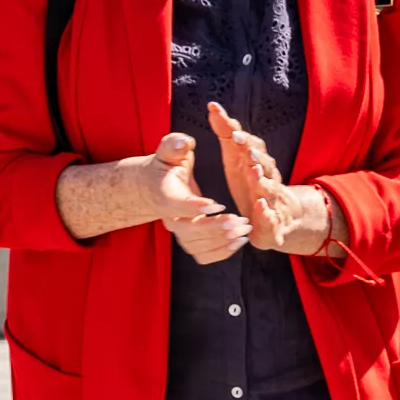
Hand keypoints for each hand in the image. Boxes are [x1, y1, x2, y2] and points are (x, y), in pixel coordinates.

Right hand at [142, 133, 249, 264]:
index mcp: (165, 196)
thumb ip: (175, 144)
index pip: (178, 205)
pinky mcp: (188, 242)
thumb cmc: (167, 167)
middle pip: (189, 231)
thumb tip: (183, 143)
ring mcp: (178, 234)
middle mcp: (169, 219)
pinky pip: (203, 256)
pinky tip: (239, 241)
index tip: (217, 204)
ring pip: (197, 246)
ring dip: (222, 241)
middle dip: (216, 228)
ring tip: (244, 229)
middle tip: (239, 220)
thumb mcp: (169, 151)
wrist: (155, 189)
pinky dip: (222, 252)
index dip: (196, 206)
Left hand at [205, 103, 339, 256]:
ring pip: (269, 185)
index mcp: (254, 161)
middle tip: (242, 145)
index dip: (235, 131)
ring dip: (261, 178)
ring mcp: (272, 197)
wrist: (281, 216)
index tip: (223, 120)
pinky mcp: (272, 220)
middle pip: (262, 161)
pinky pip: (270, 215)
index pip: (247, 142)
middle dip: (253, 152)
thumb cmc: (251, 184)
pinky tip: (260, 205)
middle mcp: (267, 176)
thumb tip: (212, 106)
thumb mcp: (235, 157)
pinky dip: (266, 210)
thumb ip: (226, 134)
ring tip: (253, 171)